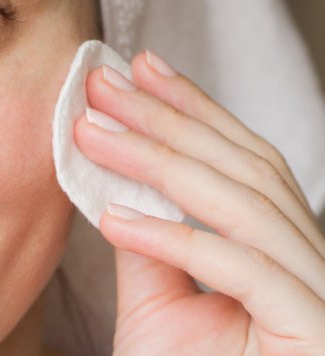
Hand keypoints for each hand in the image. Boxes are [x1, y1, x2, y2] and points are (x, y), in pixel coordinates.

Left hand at [74, 50, 324, 355]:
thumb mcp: (158, 302)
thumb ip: (147, 239)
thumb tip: (117, 181)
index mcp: (275, 241)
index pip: (236, 155)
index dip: (191, 105)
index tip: (143, 67)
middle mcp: (308, 255)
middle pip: (237, 163)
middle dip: (167, 115)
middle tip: (107, 82)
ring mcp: (319, 291)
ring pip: (239, 201)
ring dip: (157, 161)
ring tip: (93, 134)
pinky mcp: (314, 329)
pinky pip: (240, 270)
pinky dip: (173, 238)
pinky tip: (114, 217)